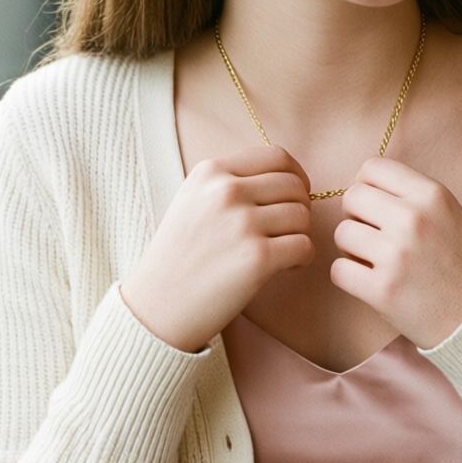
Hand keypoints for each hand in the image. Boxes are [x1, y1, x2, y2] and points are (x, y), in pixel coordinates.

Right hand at [122, 145, 313, 351]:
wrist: (157, 306)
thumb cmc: (179, 257)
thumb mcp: (192, 201)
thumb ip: (231, 183)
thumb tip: (287, 179)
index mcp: (210, 172)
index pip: (276, 156)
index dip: (296, 176)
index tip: (294, 196)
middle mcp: (226, 191)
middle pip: (294, 186)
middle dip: (300, 208)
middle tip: (288, 231)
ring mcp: (242, 223)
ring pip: (302, 216)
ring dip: (300, 235)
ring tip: (281, 252)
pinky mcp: (257, 258)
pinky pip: (304, 246)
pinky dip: (301, 259)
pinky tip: (284, 268)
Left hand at [331, 157, 461, 348]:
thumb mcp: (447, 213)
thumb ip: (409, 195)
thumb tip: (360, 185)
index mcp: (431, 195)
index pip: (371, 168)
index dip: (367, 187)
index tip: (376, 207)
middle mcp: (413, 219)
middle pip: (352, 197)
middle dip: (357, 216)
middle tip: (374, 236)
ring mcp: (396, 255)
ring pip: (342, 233)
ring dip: (352, 249)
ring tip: (377, 261)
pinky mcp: (382, 289)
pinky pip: (339, 270)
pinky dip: (350, 277)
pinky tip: (371, 282)